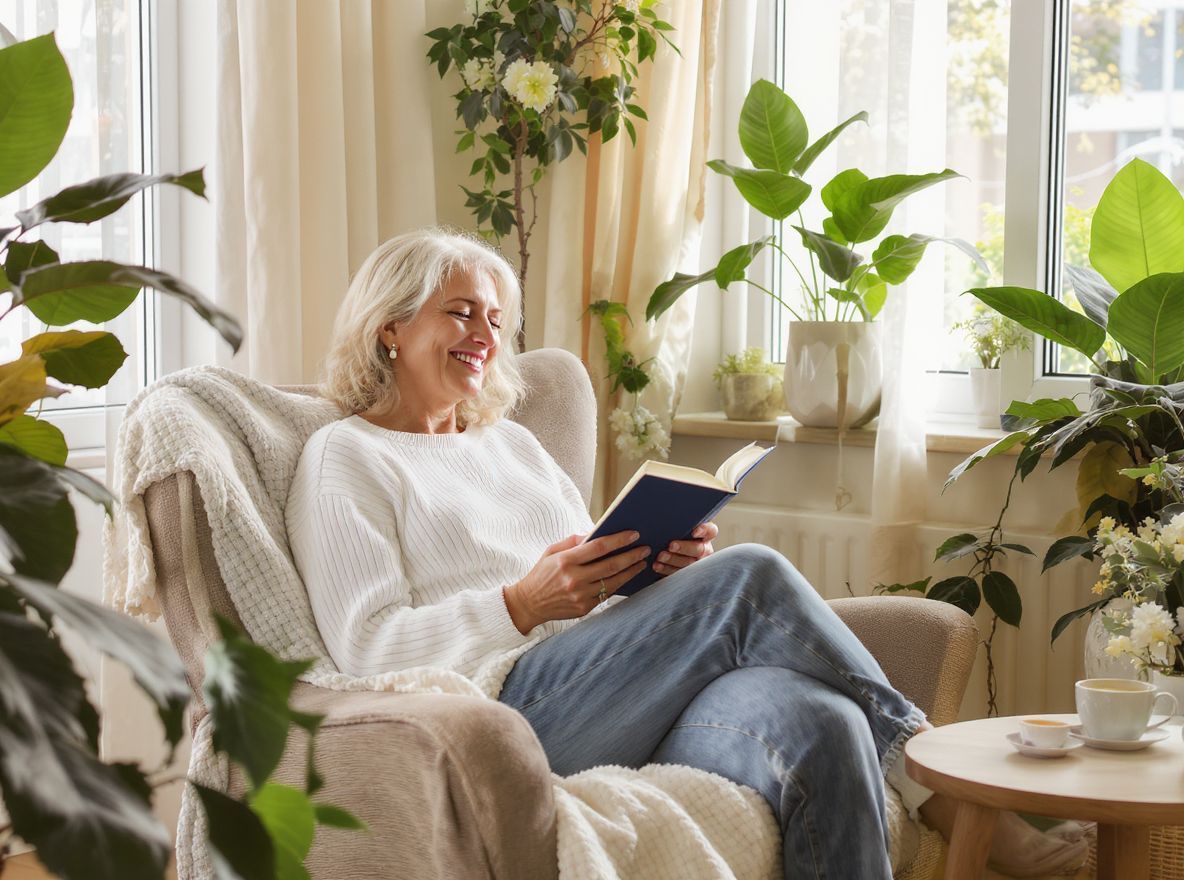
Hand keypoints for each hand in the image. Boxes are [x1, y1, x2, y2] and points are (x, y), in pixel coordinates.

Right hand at [504, 531, 650, 633]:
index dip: (619, 540)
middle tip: (645, 548)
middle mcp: (574, 579)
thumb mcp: (551, 551)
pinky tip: (627, 576)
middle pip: (611, 565)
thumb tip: (596, 533)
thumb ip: (573, 541)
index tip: (634, 534)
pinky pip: (607, 594)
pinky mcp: (584, 608)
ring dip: (631, 571)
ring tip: (642, 562)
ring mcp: (580, 595)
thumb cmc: (541, 573)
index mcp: (565, 560)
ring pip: (613, 582)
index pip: (599, 547)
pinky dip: (619, 584)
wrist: (528, 603)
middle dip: (632, 555)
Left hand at [652, 522, 717, 576]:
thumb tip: (666, 513)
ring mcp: (696, 564)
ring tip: (660, 556)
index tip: (694, 531)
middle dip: (684, 548)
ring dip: (673, 560)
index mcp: (705, 537)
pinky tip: (657, 566)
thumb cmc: (674, 536)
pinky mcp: (685, 574)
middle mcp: (704, 550)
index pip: (711, 531)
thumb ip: (678, 523)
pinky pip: (678, 574)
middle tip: (671, 545)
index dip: (704, 531)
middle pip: (698, 550)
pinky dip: (666, 569)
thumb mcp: (679, 529)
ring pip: (688, 564)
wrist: (666, 553)